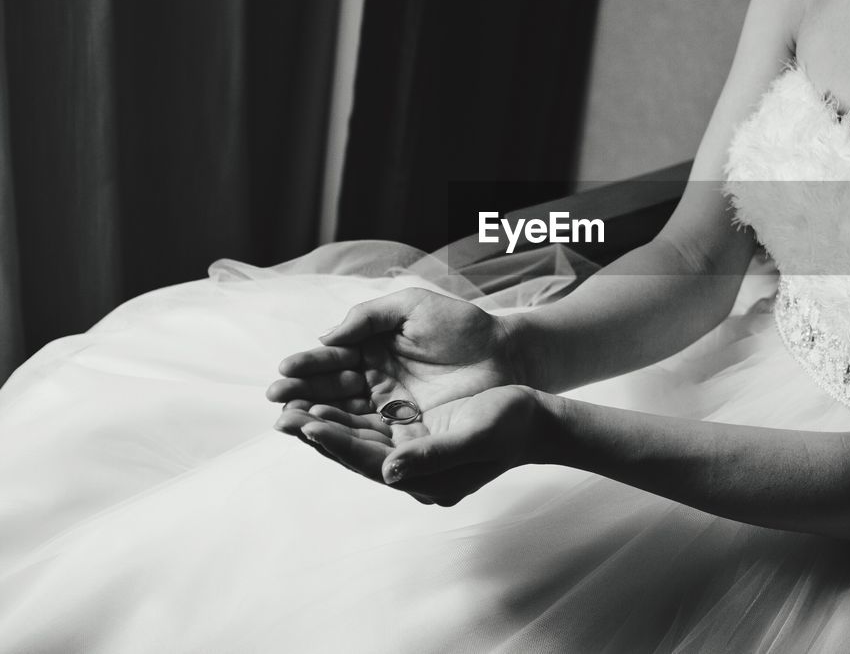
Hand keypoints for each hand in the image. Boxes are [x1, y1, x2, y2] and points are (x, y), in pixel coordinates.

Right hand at [266, 288, 527, 415]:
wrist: (507, 352)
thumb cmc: (462, 325)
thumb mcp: (412, 308)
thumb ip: (368, 317)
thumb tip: (326, 338)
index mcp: (371, 352)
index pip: (331, 362)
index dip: (308, 367)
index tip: (285, 371)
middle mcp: (375, 384)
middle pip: (331, 394)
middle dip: (302, 397)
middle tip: (279, 401)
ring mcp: (391, 410)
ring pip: (346, 419)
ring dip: (317, 421)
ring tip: (291, 420)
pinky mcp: (409, 434)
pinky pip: (373, 438)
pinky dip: (348, 438)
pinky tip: (326, 435)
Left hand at [276, 384, 553, 506]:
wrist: (535, 419)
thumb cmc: (511, 424)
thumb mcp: (475, 435)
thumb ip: (432, 455)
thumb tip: (389, 469)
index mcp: (425, 477)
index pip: (370, 461)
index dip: (337, 443)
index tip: (307, 424)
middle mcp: (413, 470)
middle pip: (357, 453)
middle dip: (320, 434)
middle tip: (283, 416)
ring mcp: (412, 454)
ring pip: (359, 439)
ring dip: (327, 424)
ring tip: (292, 409)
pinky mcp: (414, 435)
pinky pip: (372, 427)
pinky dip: (347, 415)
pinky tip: (325, 402)